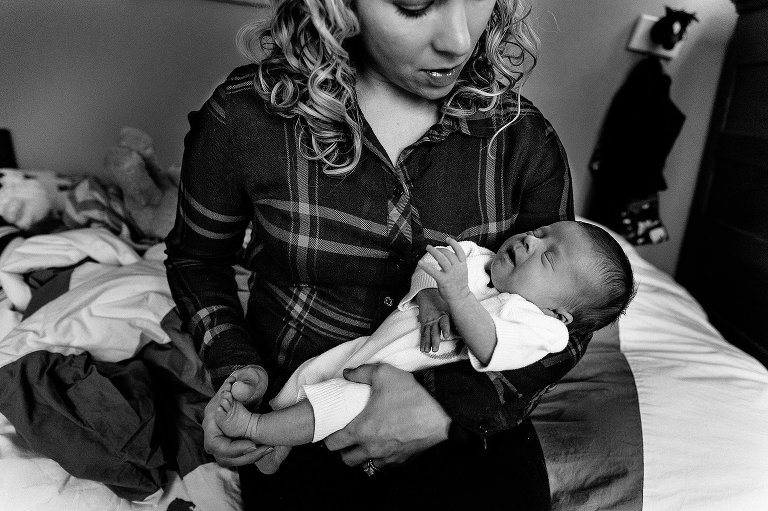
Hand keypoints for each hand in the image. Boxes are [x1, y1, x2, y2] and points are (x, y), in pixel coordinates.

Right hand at [203, 365, 272, 466]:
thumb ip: (242, 384)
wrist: (243, 389)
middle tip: (266, 448)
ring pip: (232, 460)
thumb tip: (234, 383)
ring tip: (270, 448)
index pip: (216, 444)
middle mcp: (213, 434)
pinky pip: (239, 457)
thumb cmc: (242, 385)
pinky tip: (268, 447)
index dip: (233, 448)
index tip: (253, 444)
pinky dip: (253, 455)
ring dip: (251, 457)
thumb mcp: (243, 382)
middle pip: (224, 456)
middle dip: (245, 456)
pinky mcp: (230, 445)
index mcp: (211, 420)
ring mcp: (220, 441)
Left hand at [323, 364, 449, 468]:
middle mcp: (372, 448)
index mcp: (361, 430)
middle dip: (344, 450)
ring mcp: (388, 457)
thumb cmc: (411, 394)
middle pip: (347, 459)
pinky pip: (385, 465)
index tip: (332, 429)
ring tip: (366, 442)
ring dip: (363, 456)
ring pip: (366, 465)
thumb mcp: (384, 373)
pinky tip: (385, 444)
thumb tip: (348, 374)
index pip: (333, 444)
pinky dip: (381, 458)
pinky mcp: (403, 460)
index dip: (329, 437)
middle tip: (348, 436)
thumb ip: (361, 373)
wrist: (441, 412)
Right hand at [415, 288, 452, 352]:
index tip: (446, 336)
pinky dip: (422, 341)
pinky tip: (422, 349)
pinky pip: (423, 333)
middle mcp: (435, 319)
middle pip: (434, 331)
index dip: (445, 329)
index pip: (444, 323)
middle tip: (436, 349)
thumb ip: (457, 317)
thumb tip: (469, 326)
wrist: (428, 293)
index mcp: (444, 315)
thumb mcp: (450, 306)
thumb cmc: (443, 302)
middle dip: (435, 340)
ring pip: (427, 334)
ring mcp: (428, 322)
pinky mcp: (423, 324)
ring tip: (427, 351)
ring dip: (427, 343)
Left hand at [420, 238, 469, 303]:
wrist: (460, 298)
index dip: (454, 243)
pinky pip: (433, 271)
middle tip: (431, 247)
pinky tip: (420, 263)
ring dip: (434, 251)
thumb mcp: (461, 272)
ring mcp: (450, 274)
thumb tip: (441, 256)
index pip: (460, 251)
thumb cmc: (459, 285)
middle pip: (448, 253)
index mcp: (463, 265)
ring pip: (442, 259)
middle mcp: (457, 268)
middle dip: (439, 249)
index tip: (448, 239)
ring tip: (428, 247)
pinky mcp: (443, 280)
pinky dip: (426, 266)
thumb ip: (453, 263)